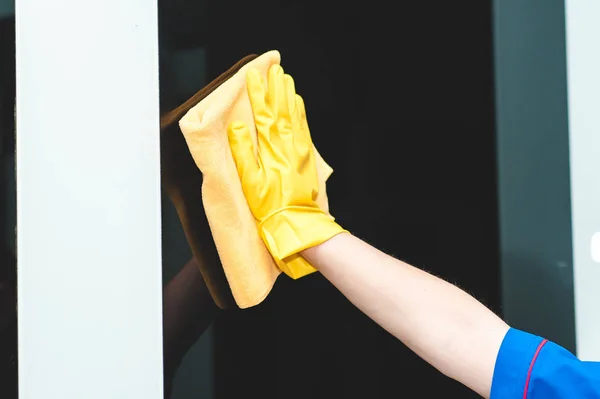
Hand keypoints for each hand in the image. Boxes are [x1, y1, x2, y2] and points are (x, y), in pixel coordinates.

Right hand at [227, 64, 344, 273]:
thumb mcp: (250, 183)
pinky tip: (298, 104)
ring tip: (286, 79)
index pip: (263, 115)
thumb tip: (236, 126)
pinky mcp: (307, 158)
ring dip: (289, 96)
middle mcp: (287, 146)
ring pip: (294, 116)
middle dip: (276, 88)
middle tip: (273, 69)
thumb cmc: (269, 206)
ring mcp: (300, 150)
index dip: (257, 94)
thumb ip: (243, 153)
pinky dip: (301, 113)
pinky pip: (304, 128)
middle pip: (281, 110)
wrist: (297, 222)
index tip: (253, 75)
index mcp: (271, 150)